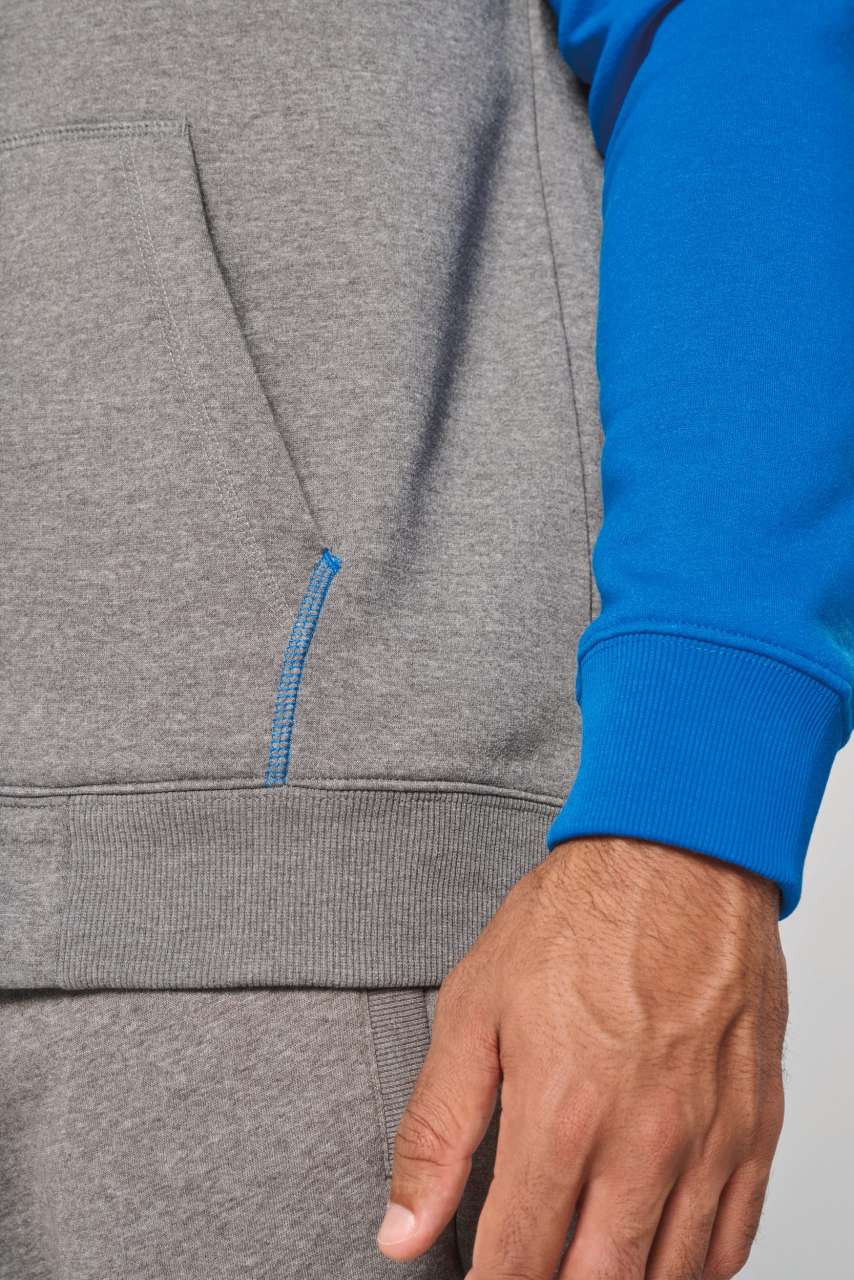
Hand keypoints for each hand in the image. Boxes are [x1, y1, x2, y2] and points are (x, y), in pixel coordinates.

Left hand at [376, 835, 787, 1278]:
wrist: (675, 857)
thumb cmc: (576, 920)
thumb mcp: (473, 1009)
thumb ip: (436, 1129)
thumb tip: (401, 1230)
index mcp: (560, 1117)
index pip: (518, 1266)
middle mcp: (642, 1144)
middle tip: (530, 1272)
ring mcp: (707, 1140)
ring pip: (667, 1278)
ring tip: (585, 1263)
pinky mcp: (754, 1126)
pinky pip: (731, 1241)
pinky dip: (692, 1268)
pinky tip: (658, 1253)